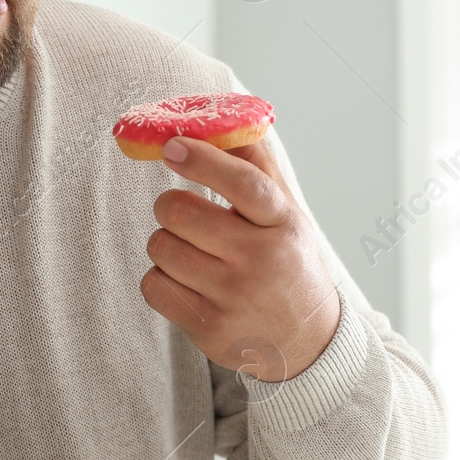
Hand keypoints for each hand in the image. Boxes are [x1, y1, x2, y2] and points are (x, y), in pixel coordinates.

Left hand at [140, 135, 341, 381]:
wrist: (307, 341)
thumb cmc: (286, 261)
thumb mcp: (285, 212)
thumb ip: (255, 164)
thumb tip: (218, 118)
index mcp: (283, 223)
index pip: (242, 183)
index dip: (202, 159)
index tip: (171, 145)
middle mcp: (261, 261)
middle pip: (180, 213)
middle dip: (170, 206)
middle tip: (181, 212)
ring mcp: (233, 297)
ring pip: (160, 247)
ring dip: (166, 244)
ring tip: (191, 252)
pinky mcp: (208, 328)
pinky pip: (153, 285)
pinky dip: (160, 279)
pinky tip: (185, 281)